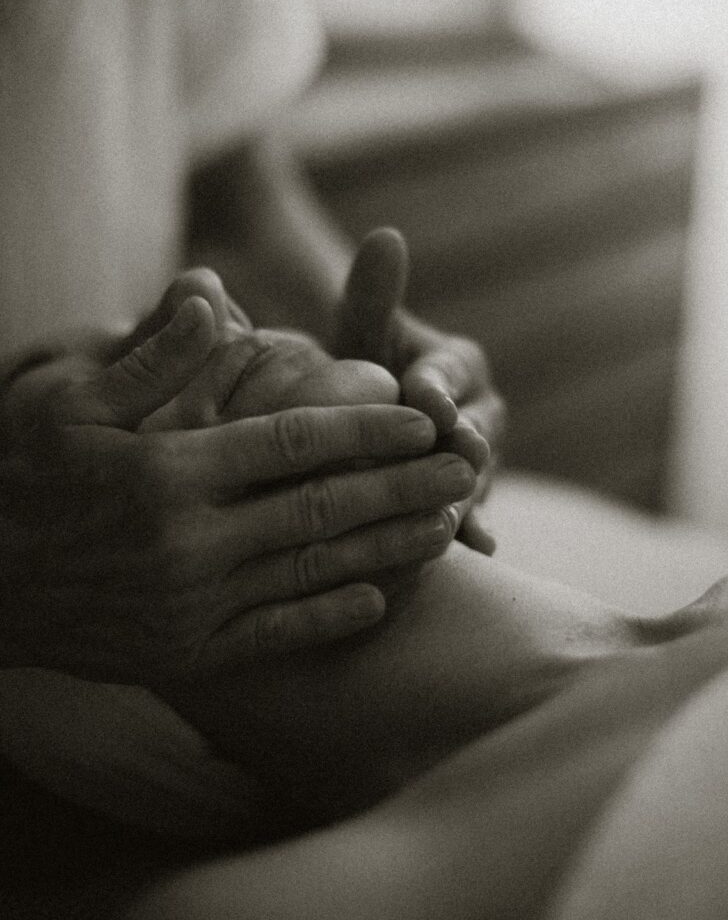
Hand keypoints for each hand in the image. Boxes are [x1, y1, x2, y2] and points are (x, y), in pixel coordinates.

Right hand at [0, 286, 466, 683]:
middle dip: (404, 484)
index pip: (293, 441)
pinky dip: (330, 616)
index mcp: (168, 470)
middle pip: (322, 506)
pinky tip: (379, 599)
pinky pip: (275, 634)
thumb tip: (216, 290)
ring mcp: (190, 603)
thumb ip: (151, 353)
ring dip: (388, 547)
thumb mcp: (65, 398)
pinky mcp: (185, 651)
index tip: (421, 415)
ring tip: (449, 524)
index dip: (366, 427)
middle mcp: (188, 541)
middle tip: (467, 465)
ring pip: (313, 571)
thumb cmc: (16, 472)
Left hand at [336, 228, 505, 553]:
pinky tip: (475, 550)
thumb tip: (385, 235)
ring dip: (465, 493)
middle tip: (453, 458)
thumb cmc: (353, 365)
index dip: (436, 386)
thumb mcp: (358, 332)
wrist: (358, 419)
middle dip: (461, 446)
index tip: (424, 397)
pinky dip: (471, 530)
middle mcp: (483, 412)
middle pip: (474, 430)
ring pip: (475, 477)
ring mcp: (482, 462)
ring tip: (453, 514)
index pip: (448, 374)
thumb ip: (373, 294)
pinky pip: (471, 515)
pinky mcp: (470, 502)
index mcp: (461, 364)